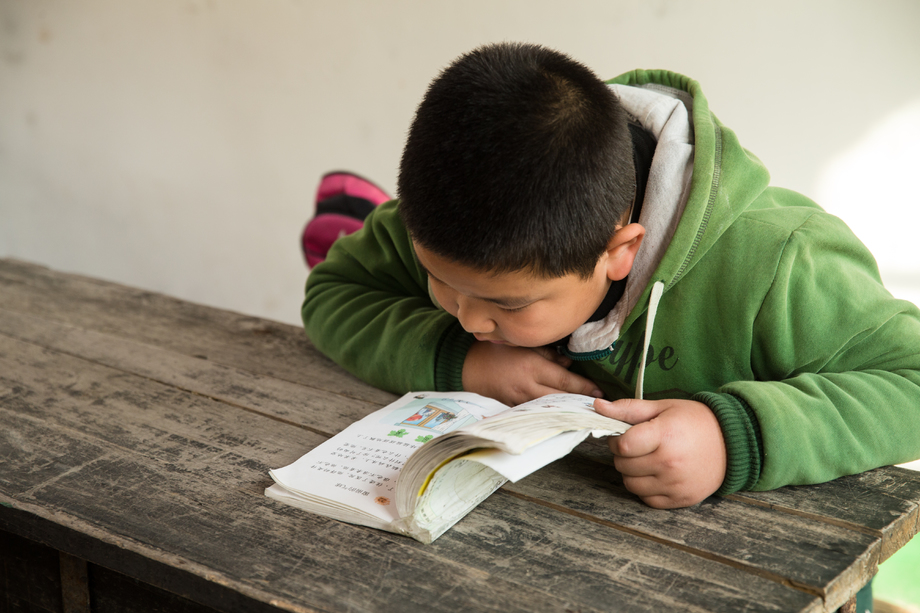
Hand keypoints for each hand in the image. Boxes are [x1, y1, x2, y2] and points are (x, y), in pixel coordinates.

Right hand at [462, 341, 603, 405]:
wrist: (466, 368)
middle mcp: (528, 386)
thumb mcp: (521, 345)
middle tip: (601, 405)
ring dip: (569, 410)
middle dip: (582, 402)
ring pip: (551, 408)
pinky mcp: (513, 409)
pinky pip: (537, 413)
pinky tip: (563, 417)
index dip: (584, 387)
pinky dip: (552, 415)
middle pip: (561, 397)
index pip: (565, 380)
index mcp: (532, 367)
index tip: (600, 391)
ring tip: (586, 412)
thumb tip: (569, 363)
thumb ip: (547, 354)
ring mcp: (520, 401)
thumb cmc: (495, 352)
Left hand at [593, 398, 726, 508]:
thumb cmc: (694, 421)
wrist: (732, 443)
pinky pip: (647, 499)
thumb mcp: (662, 407)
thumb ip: (627, 408)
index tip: (624, 435)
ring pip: (631, 484)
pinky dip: (646, 488)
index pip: (622, 445)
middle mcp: (670, 463)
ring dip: (632, 473)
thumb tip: (597, 405)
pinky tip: (657, 474)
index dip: (616, 439)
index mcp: (665, 435)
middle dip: (624, 455)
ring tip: (648, 459)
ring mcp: (675, 484)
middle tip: (639, 446)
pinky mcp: (680, 500)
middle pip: (623, 465)